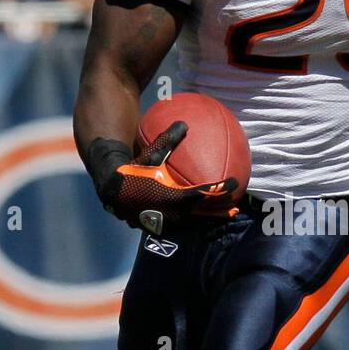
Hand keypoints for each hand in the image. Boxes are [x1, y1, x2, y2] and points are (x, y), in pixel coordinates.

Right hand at [86, 122, 236, 229]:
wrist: (112, 190)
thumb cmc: (132, 170)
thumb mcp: (150, 154)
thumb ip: (167, 139)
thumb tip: (183, 123)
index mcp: (172, 197)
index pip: (204, 194)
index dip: (221, 189)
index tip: (234, 183)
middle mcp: (172, 214)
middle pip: (204, 213)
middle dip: (221, 209)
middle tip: (236, 205)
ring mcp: (167, 223)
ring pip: (194, 222)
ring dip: (210, 217)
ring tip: (225, 215)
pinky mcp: (160, 227)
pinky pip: (183, 224)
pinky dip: (196, 220)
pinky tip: (202, 216)